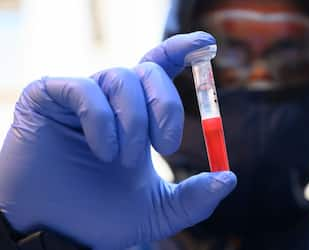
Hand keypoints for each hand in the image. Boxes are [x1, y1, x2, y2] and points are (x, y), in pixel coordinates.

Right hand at [0, 32, 236, 249]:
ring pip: (120, 79)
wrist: (54, 232)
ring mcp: (81, 97)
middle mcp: (112, 100)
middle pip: (149, 70)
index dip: (183, 49)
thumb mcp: (158, 212)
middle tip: (165, 147)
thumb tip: (229, 178)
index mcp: (138, 116)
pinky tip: (100, 149)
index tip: (206, 43)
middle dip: (167, 107)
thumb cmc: (101, 217)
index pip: (161, 67)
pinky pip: (83, 89)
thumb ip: (194, 198)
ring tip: (122, 159)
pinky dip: (100, 120)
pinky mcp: (48, 97)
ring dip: (133, 123)